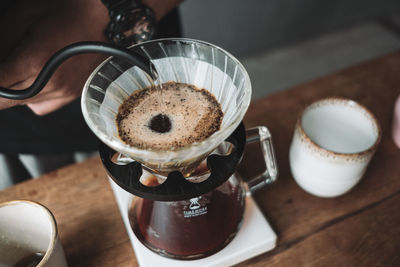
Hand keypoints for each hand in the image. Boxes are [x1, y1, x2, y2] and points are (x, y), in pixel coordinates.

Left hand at [0, 0, 108, 114]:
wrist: (111, 20)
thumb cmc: (70, 10)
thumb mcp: (22, 15)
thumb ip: (2, 43)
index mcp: (33, 62)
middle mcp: (50, 84)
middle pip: (6, 101)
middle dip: (1, 86)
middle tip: (7, 66)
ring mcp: (64, 93)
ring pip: (23, 105)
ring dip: (14, 90)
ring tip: (20, 67)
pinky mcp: (72, 95)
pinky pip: (40, 106)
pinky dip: (32, 96)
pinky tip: (36, 78)